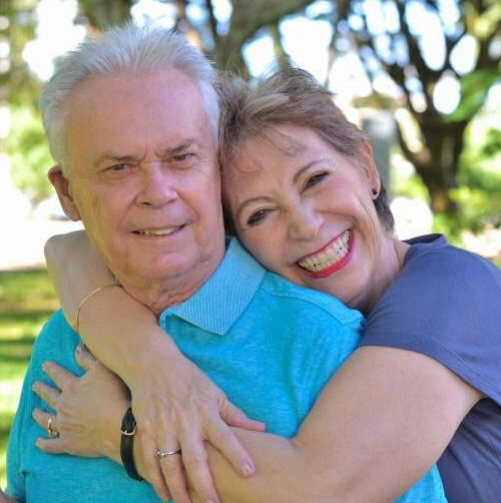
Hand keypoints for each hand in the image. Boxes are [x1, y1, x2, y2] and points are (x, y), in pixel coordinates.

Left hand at [32, 344, 129, 460]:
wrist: (119, 427)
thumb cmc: (114, 395)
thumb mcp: (103, 371)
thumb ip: (89, 359)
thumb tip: (77, 348)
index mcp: (72, 387)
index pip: (58, 374)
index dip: (51, 368)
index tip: (44, 364)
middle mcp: (64, 405)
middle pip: (49, 395)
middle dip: (41, 389)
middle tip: (35, 385)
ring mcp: (64, 426)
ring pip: (46, 419)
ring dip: (39, 415)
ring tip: (34, 411)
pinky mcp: (68, 443)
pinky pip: (51, 444)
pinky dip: (44, 443)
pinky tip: (39, 441)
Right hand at [127, 341, 264, 502]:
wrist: (154, 365)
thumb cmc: (190, 379)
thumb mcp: (215, 393)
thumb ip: (236, 415)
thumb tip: (262, 429)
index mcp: (206, 411)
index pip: (225, 436)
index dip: (237, 454)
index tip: (250, 472)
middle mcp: (185, 421)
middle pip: (196, 460)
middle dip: (205, 486)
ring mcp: (164, 427)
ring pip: (171, 466)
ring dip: (180, 490)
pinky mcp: (146, 431)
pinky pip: (150, 461)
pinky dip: (157, 480)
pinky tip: (165, 494)